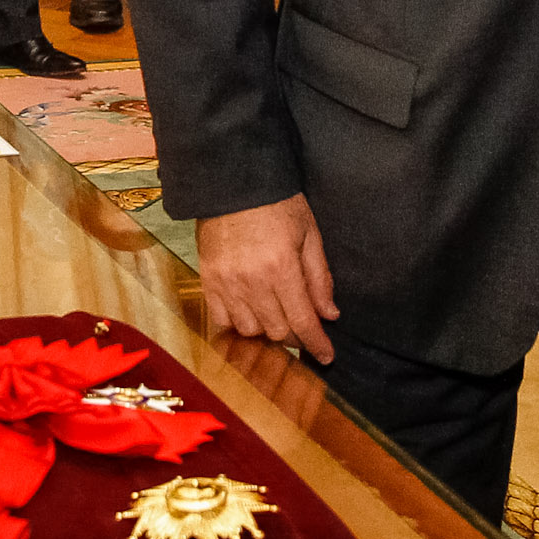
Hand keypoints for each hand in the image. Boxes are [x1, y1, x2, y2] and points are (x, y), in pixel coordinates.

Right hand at [197, 194, 338, 362]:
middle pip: (278, 331)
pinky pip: (222, 321)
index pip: (303, 321)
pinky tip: (250, 314)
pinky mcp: (208, 281)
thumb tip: (330, 313)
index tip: (326, 356)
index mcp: (282, 268)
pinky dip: (237, 324)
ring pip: (250, 331)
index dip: (317, 344)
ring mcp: (227, 283)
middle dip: (296, 335)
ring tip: (276, 315)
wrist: (232, 183)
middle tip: (303, 325)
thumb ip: (319, 277)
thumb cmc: (275, 203)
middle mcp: (252, 281)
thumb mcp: (309, 233)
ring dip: (267, 330)